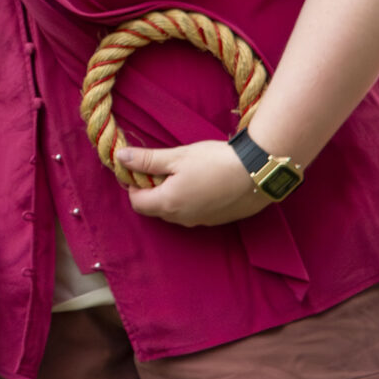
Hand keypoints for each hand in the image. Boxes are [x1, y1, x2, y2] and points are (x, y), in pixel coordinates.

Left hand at [121, 141, 269, 227]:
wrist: (258, 173)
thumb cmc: (214, 161)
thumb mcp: (177, 156)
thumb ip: (146, 160)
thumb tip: (120, 157)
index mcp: (168, 204)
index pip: (137, 202)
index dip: (133, 184)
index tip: (141, 167)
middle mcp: (183, 219)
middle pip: (155, 208)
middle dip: (152, 189)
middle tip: (162, 166)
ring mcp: (202, 221)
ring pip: (175, 212)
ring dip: (171, 195)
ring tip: (183, 171)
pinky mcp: (218, 220)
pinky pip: (194, 212)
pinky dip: (190, 199)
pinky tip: (202, 181)